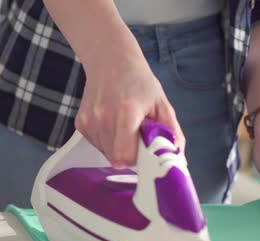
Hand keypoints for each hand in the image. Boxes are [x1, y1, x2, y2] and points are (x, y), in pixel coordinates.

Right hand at [75, 51, 184, 167]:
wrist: (111, 61)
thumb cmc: (139, 82)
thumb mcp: (162, 104)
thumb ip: (172, 133)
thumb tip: (179, 160)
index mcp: (126, 113)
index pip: (125, 156)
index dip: (137, 159)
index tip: (144, 149)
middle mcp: (103, 118)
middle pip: (115, 159)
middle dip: (129, 153)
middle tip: (136, 135)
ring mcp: (89, 121)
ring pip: (106, 154)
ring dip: (117, 147)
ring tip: (123, 126)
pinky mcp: (80, 123)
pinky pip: (96, 145)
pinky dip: (106, 141)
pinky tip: (111, 123)